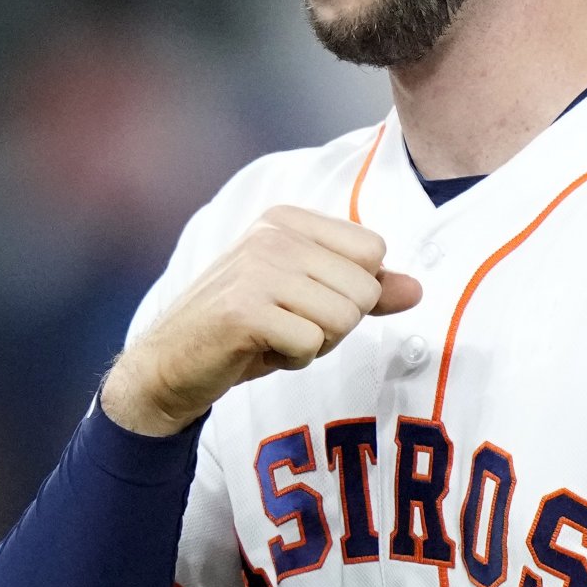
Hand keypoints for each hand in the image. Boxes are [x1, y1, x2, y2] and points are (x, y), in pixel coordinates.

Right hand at [99, 207, 421, 437]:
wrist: (168, 366)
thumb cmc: (244, 331)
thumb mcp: (308, 302)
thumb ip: (364, 290)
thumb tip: (418, 288)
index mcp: (286, 220)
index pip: (373, 251)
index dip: (353, 292)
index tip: (305, 302)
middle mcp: (271, 235)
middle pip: (362, 288)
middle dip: (336, 324)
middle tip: (287, 326)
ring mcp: (256, 269)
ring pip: (343, 317)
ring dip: (315, 343)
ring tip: (272, 337)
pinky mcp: (244, 310)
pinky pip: (312, 343)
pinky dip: (294, 359)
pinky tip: (258, 351)